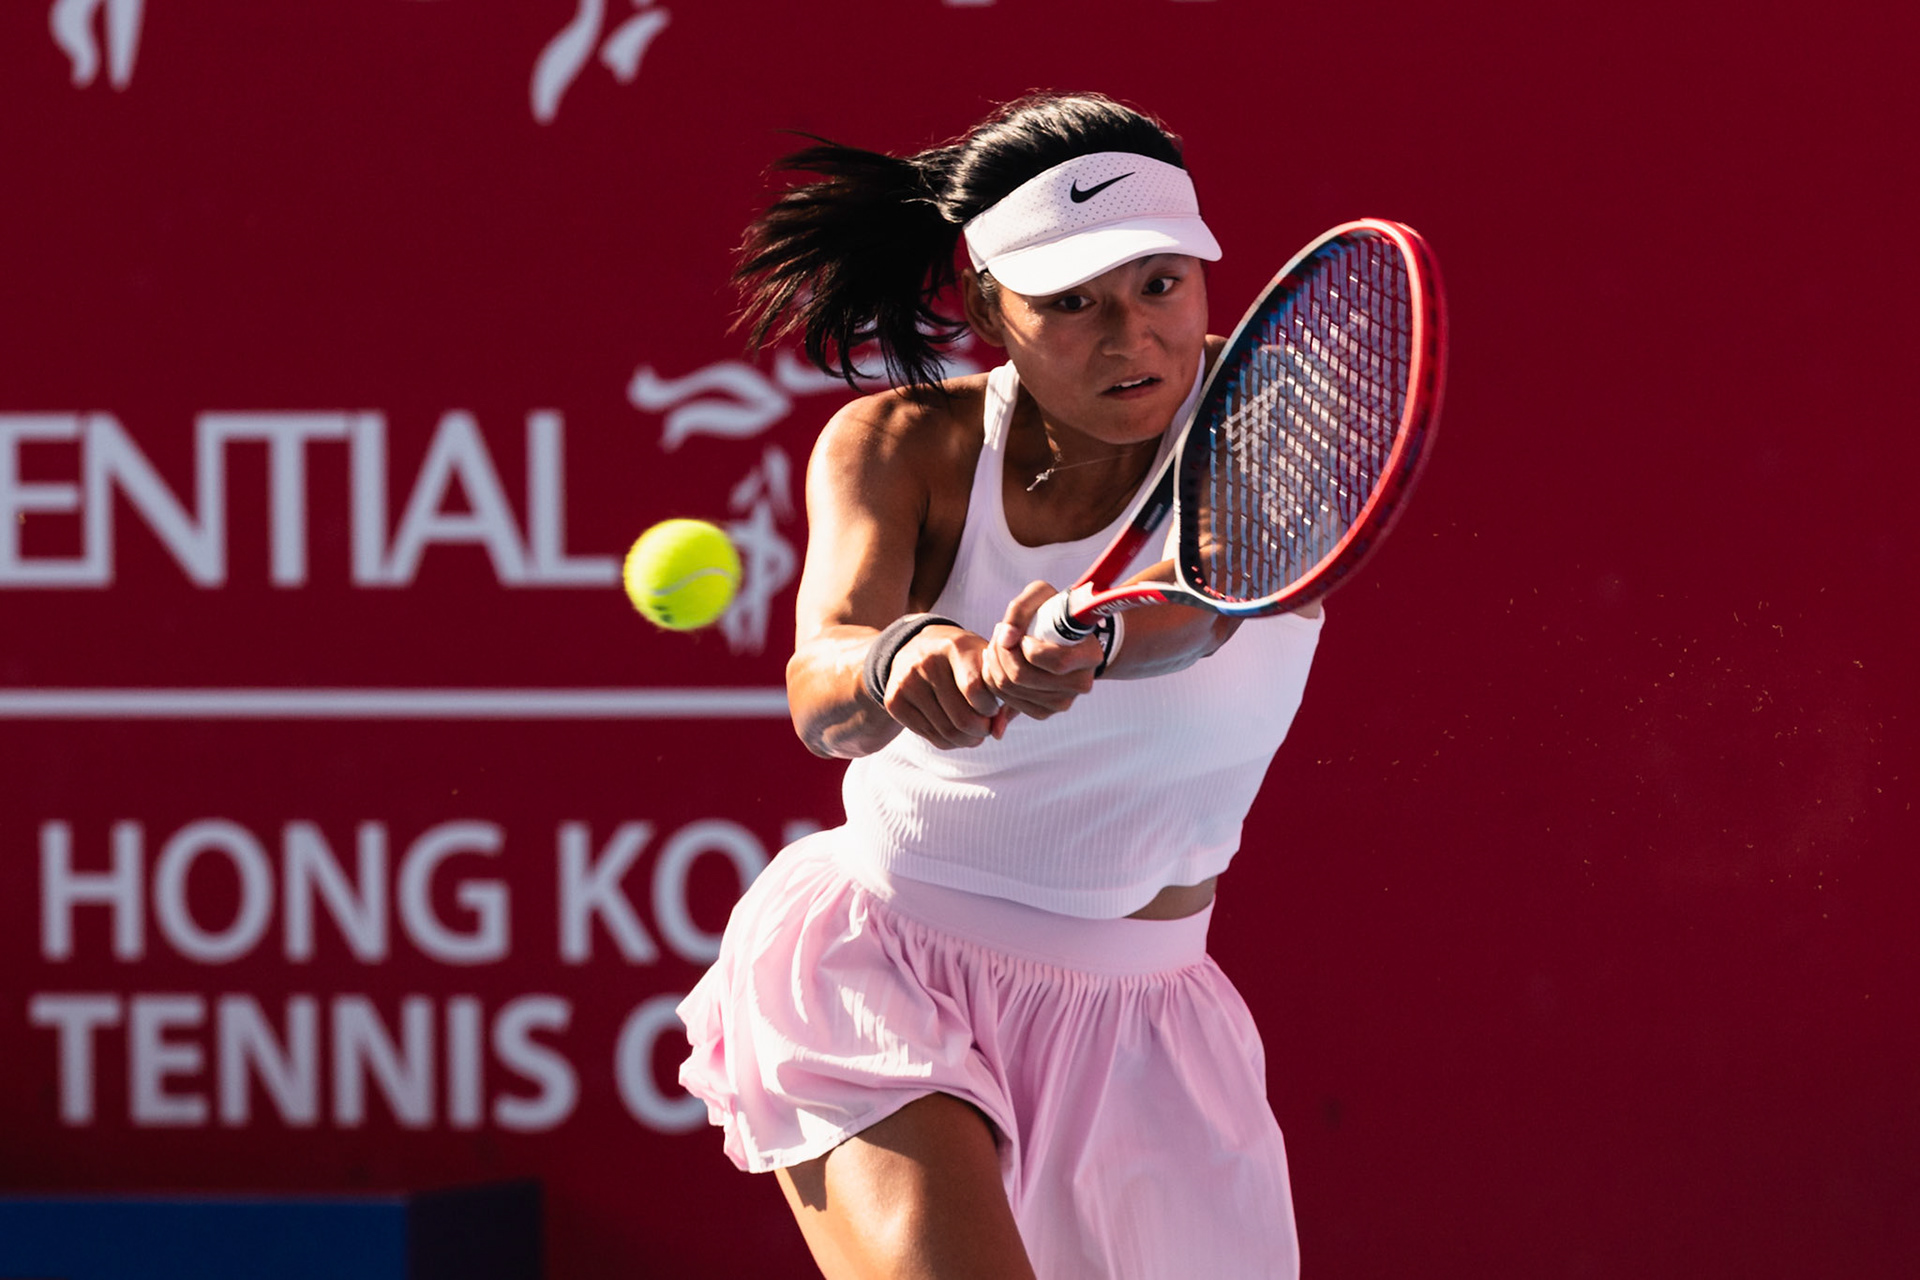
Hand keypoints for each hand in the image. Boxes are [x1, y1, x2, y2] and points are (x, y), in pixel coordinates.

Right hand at [880, 625, 1010, 748]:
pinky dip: (949, 742)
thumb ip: (1003, 695)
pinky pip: (930, 736)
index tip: (993, 707)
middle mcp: (927, 662)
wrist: (917, 647)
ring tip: (974, 732)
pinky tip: (955, 730)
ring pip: (946, 732)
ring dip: (967, 740)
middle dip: (982, 730)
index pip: (975, 690)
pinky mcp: (894, 701)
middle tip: (986, 728)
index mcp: (955, 646)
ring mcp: (907, 682)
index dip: (990, 708)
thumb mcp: (985, 662)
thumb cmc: (962, 658)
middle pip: (961, 718)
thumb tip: (998, 734)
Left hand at [982, 581, 1102, 719]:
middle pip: (1022, 677)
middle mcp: (1080, 683)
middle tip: (1001, 635)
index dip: (1025, 646)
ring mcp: (1063, 702)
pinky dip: (995, 681)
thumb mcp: (1040, 596)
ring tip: (1000, 646)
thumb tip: (1006, 638)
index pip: (1054, 661)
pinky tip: (1000, 663)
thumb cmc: (1052, 612)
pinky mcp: (1044, 712)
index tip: (1021, 632)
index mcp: (1090, 655)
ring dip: (994, 664)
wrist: (1062, 636)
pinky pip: (1008, 702)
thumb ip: (1020, 609)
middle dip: (1000, 653)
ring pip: (1010, 690)